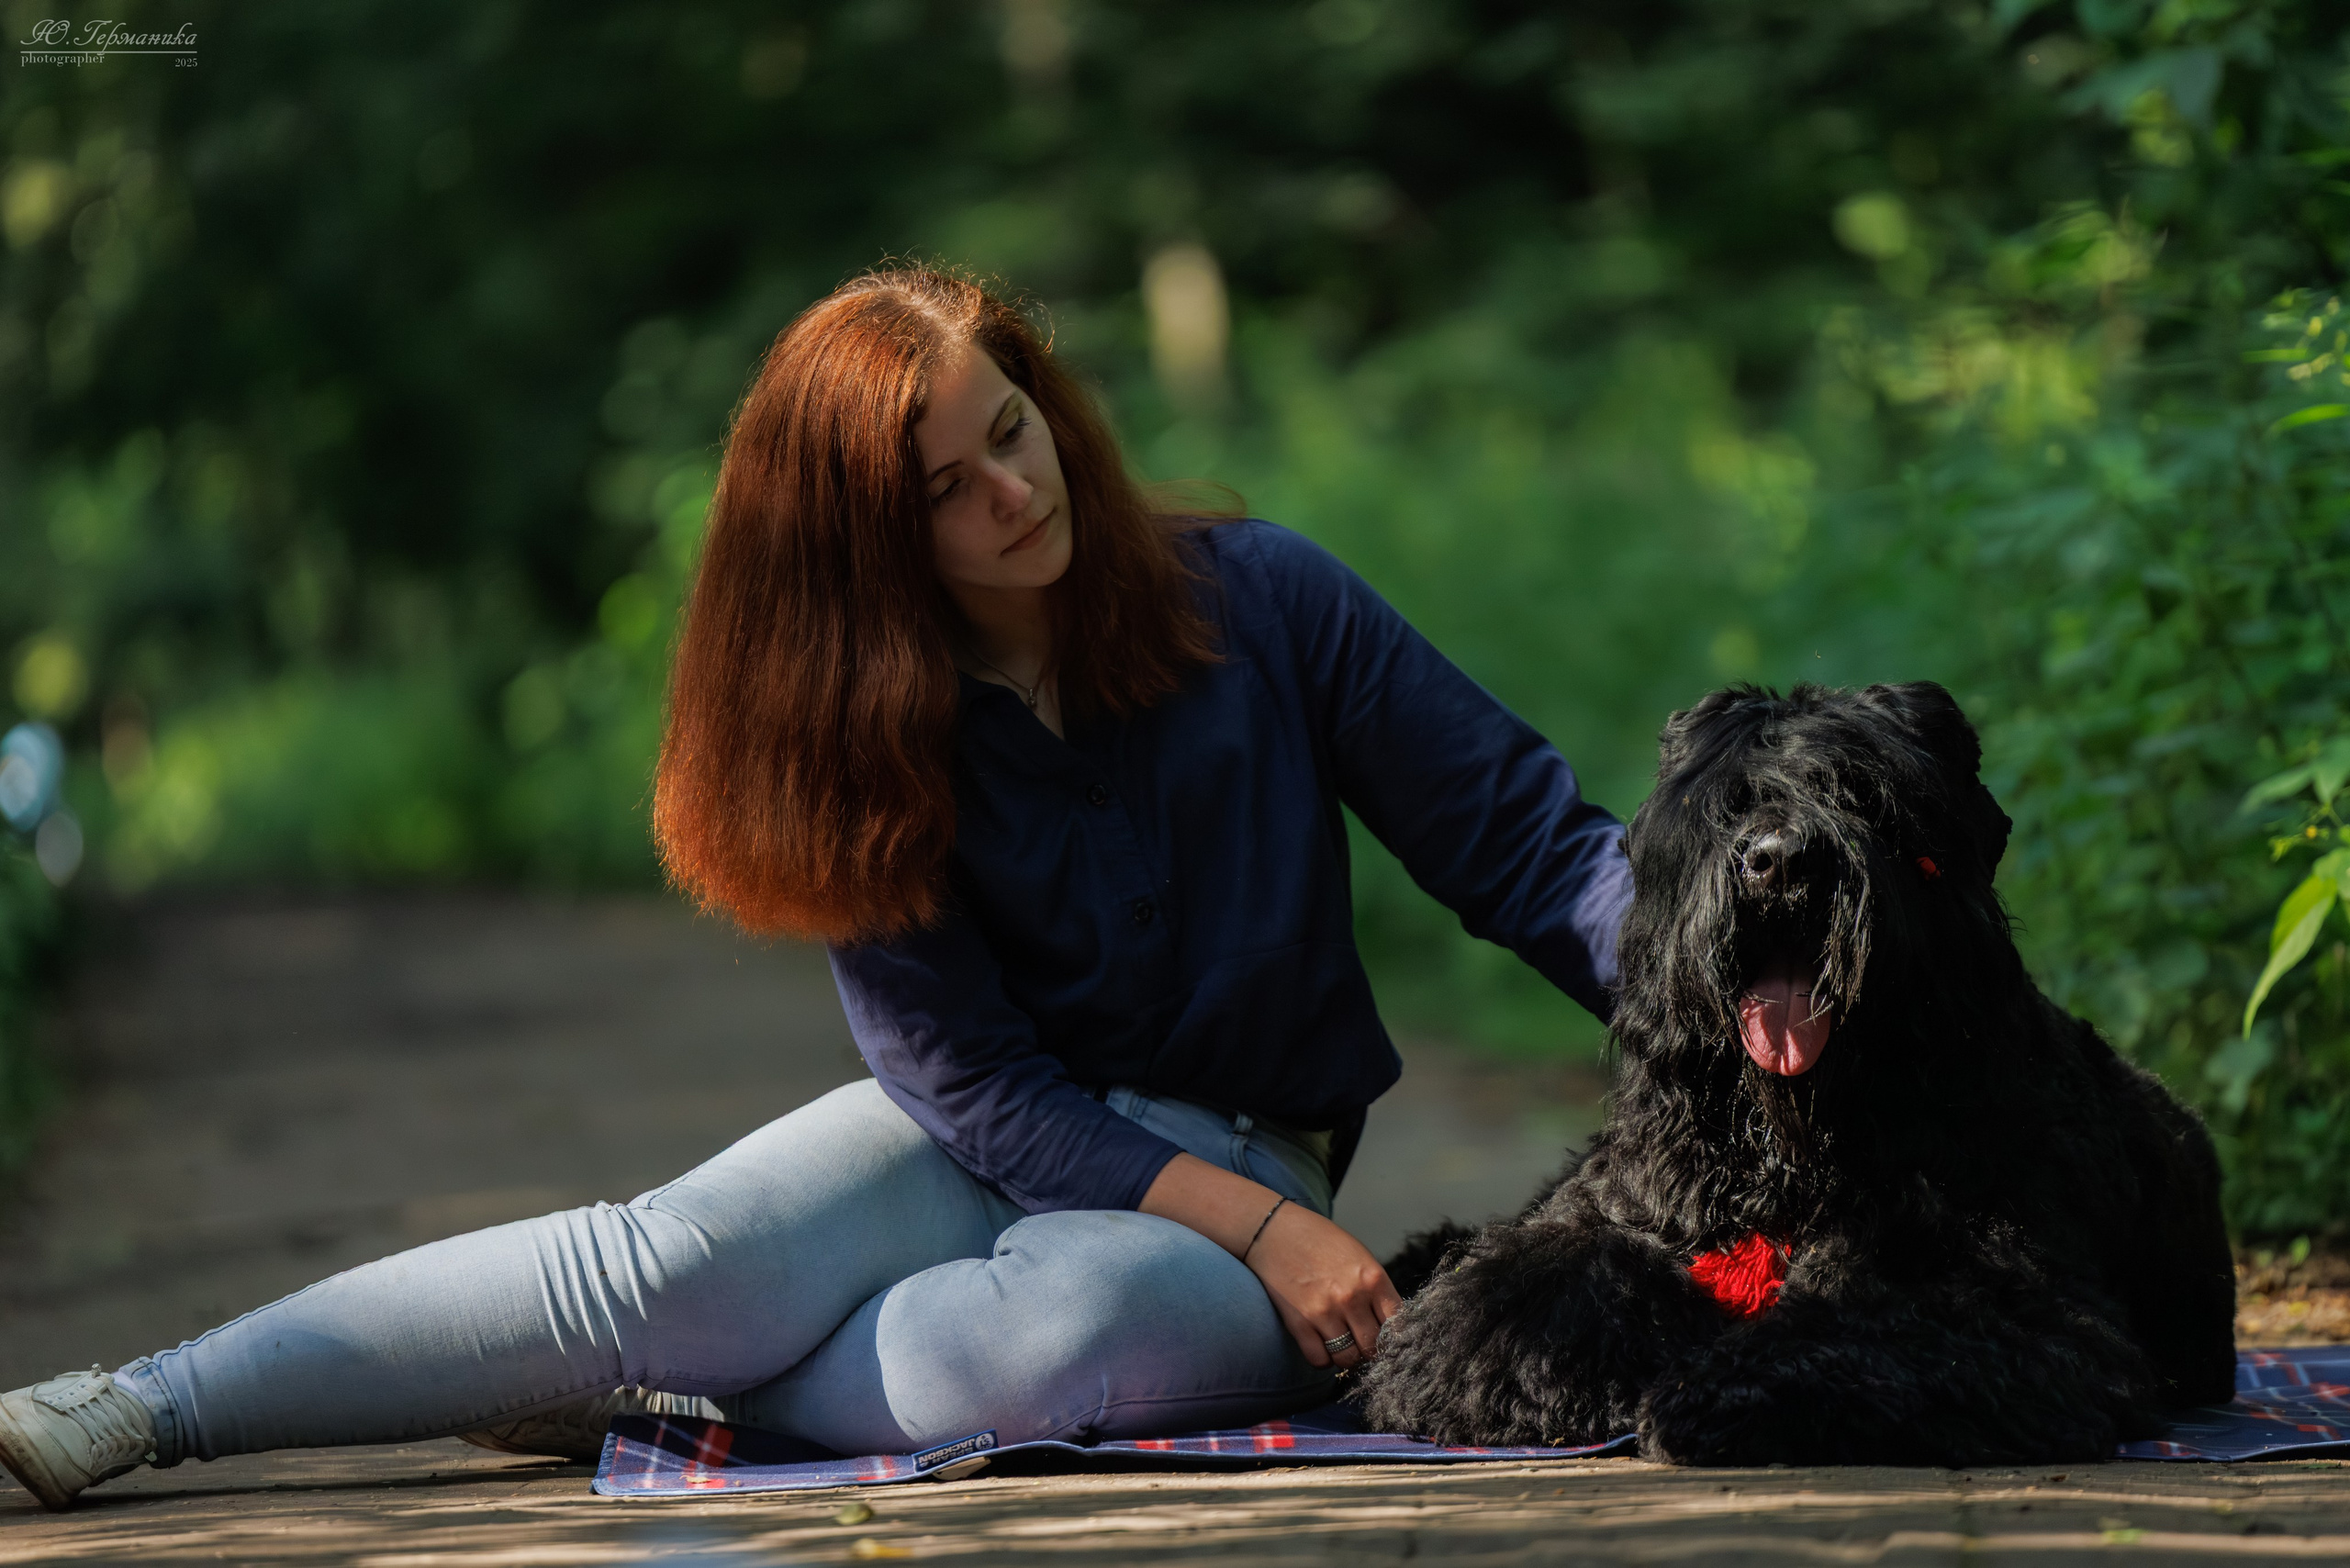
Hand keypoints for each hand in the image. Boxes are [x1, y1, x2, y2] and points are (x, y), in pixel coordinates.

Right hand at [1139, 1152, 1402, 1370]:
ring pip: (1348, 1358)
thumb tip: (1389, 1325)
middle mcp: (1351, 1297)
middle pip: (1373, 1347)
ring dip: (1347, 1356)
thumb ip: (1375, 1289)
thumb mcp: (1358, 1255)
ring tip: (1341, 1344)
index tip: (1387, 1339)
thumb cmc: (1318, 1240)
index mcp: (1372, 1277)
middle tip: (1362, 1342)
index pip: (1398, 1325)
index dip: (1394, 1337)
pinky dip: (1323, 1359)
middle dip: (1370, 1349)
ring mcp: (1324, 1312)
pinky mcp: (1299, 1323)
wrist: (1272, 1231)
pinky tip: (1321, 1344)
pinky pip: (1319, 1360)